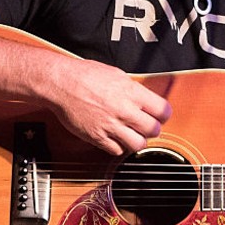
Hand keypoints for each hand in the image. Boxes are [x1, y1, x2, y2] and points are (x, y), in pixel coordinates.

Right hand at [44, 56, 171, 155]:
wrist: (61, 83)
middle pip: (153, 130)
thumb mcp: (116, 74)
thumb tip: (144, 98)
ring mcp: (111, 125)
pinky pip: (117, 150)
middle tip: (147, 126)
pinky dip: (119, 147)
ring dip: (138, 141)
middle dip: (153, 129)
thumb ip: (133, 89)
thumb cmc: (84, 75)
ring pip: (138, 144)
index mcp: (131, 92)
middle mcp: (124, 110)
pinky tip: (116, 138)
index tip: (161, 116)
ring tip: (132, 134)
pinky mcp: (97, 137)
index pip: (162, 110)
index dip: (164, 115)